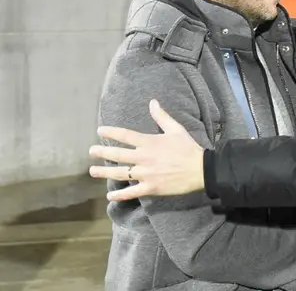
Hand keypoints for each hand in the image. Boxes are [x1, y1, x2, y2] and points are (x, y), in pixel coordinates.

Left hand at [88, 99, 204, 200]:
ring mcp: (146, 174)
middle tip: (91, 151)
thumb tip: (152, 102)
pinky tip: (110, 196)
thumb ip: (162, 116)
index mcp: (150, 142)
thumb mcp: (176, 129)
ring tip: (92, 171)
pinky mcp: (151, 187)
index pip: (125, 136)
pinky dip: (120, 195)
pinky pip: (132, 192)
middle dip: (102, 152)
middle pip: (118, 155)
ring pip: (121, 173)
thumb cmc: (188, 148)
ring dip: (105, 172)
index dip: (111, 132)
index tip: (100, 131)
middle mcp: (144, 158)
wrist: (201, 169)